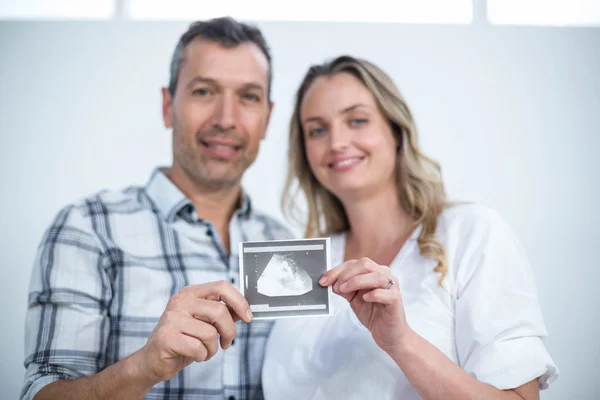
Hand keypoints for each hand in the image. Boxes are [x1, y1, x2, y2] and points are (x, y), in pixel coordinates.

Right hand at [133, 280, 252, 383]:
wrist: (153, 360)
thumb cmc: (183, 339)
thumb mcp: (204, 323)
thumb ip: (223, 313)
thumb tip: (246, 309)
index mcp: (191, 293)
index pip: (221, 286)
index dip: (239, 301)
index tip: (248, 317)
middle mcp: (180, 301)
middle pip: (219, 311)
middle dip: (229, 331)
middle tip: (227, 343)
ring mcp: (171, 318)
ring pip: (210, 333)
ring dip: (213, 348)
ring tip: (204, 350)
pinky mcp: (166, 337)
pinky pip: (198, 348)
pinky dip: (202, 356)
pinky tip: (195, 355)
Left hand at [320, 258, 408, 352]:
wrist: (388, 333)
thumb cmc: (373, 314)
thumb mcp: (354, 299)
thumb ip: (344, 289)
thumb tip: (331, 282)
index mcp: (373, 272)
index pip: (354, 263)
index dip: (337, 270)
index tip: (324, 280)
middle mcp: (384, 275)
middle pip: (365, 264)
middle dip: (346, 274)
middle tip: (336, 286)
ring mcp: (392, 286)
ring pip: (376, 276)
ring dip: (357, 281)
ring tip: (345, 290)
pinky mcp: (396, 299)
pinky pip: (387, 293)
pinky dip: (374, 294)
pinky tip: (365, 298)